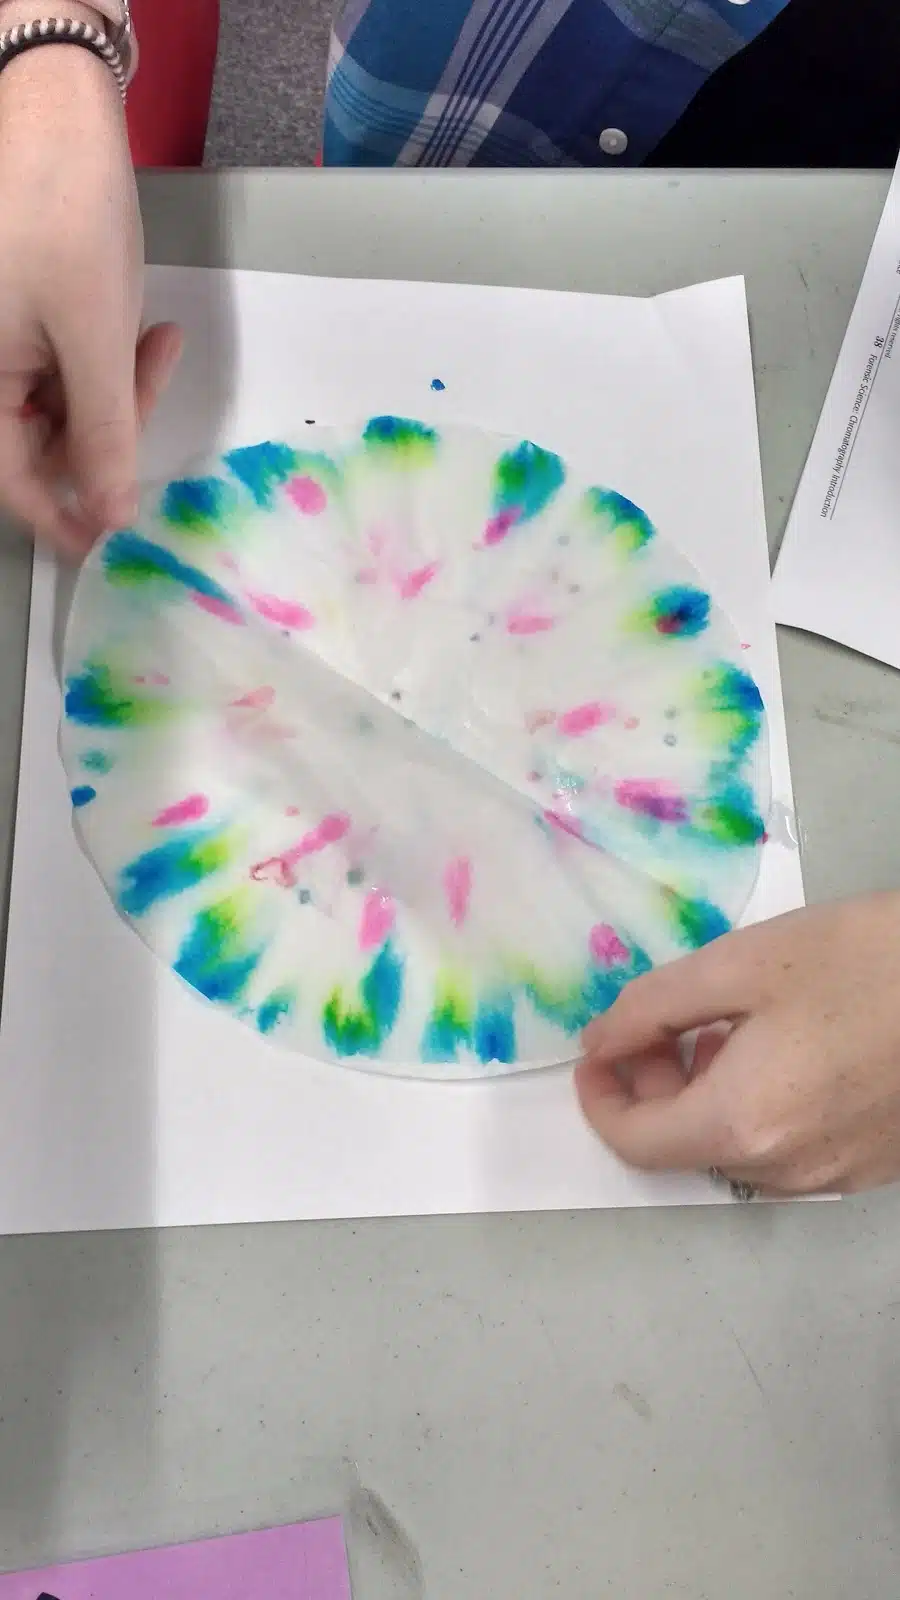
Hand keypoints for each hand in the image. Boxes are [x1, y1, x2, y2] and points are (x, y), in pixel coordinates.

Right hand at [0, 7, 180, 554]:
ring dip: (119, 397)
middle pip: (44, 447)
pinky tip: (147, 334)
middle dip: (109, 436)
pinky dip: (111, 365)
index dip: (67, 517)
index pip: (15, 482)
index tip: (117, 542)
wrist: (56, 110)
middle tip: (152, 395)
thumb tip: (110, 514)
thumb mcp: (94, 338)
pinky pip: (69, 371)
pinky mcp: (26, 322)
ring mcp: (3, 346)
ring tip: (154, 345)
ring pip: (65, 411)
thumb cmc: (62, 215)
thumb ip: (103, 434)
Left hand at [576, 893, 899, 1193]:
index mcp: (743, 1122)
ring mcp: (835, 1175)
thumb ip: (655, 1006)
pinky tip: (783, 1048)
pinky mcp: (873, 1165)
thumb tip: (601, 1041)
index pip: (636, 1143)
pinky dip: (758, 1108)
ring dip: (707, 1096)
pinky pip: (787, 1148)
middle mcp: (785, 1169)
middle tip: (665, 1023)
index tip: (598, 1051)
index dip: (599, 1098)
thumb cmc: (866, 961)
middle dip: (655, 1087)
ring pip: (736, 1149)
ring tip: (727, 1025)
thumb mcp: (743, 962)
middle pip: (684, 1149)